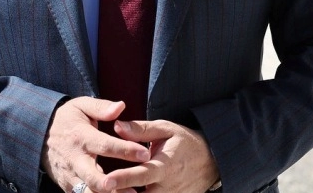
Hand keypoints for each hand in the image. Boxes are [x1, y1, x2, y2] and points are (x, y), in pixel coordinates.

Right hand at [41, 98, 150, 192]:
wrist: (40, 136)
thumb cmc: (67, 119)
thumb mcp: (81, 106)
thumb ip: (101, 107)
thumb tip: (121, 106)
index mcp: (81, 137)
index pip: (105, 145)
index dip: (126, 150)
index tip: (146, 154)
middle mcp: (75, 159)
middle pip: (93, 177)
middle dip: (111, 186)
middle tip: (133, 190)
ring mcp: (71, 176)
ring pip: (88, 192)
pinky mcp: (68, 187)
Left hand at [102, 119, 218, 192]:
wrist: (212, 160)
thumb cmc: (185, 142)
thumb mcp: (166, 129)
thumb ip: (141, 129)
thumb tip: (117, 125)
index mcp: (164, 166)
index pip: (141, 175)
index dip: (123, 179)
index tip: (106, 181)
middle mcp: (167, 187)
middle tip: (100, 188)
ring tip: (106, 192)